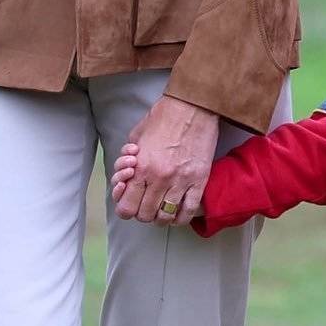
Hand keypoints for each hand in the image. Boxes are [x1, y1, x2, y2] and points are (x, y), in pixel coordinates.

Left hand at [112, 95, 217, 224]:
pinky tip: (177, 214)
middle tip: (146, 205)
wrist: (192, 107)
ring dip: (160, 218)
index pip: (126, 207)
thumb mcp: (136, 136)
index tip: (131, 203)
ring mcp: (180, 182)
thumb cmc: (163, 118)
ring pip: (165, 217)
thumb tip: (126, 175)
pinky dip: (181, 218)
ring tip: (161, 210)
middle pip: (145, 215)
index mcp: (140, 168)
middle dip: (142, 213)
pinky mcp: (199, 181)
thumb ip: (128, 159)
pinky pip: (188, 211)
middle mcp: (158, 179)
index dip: (126, 209)